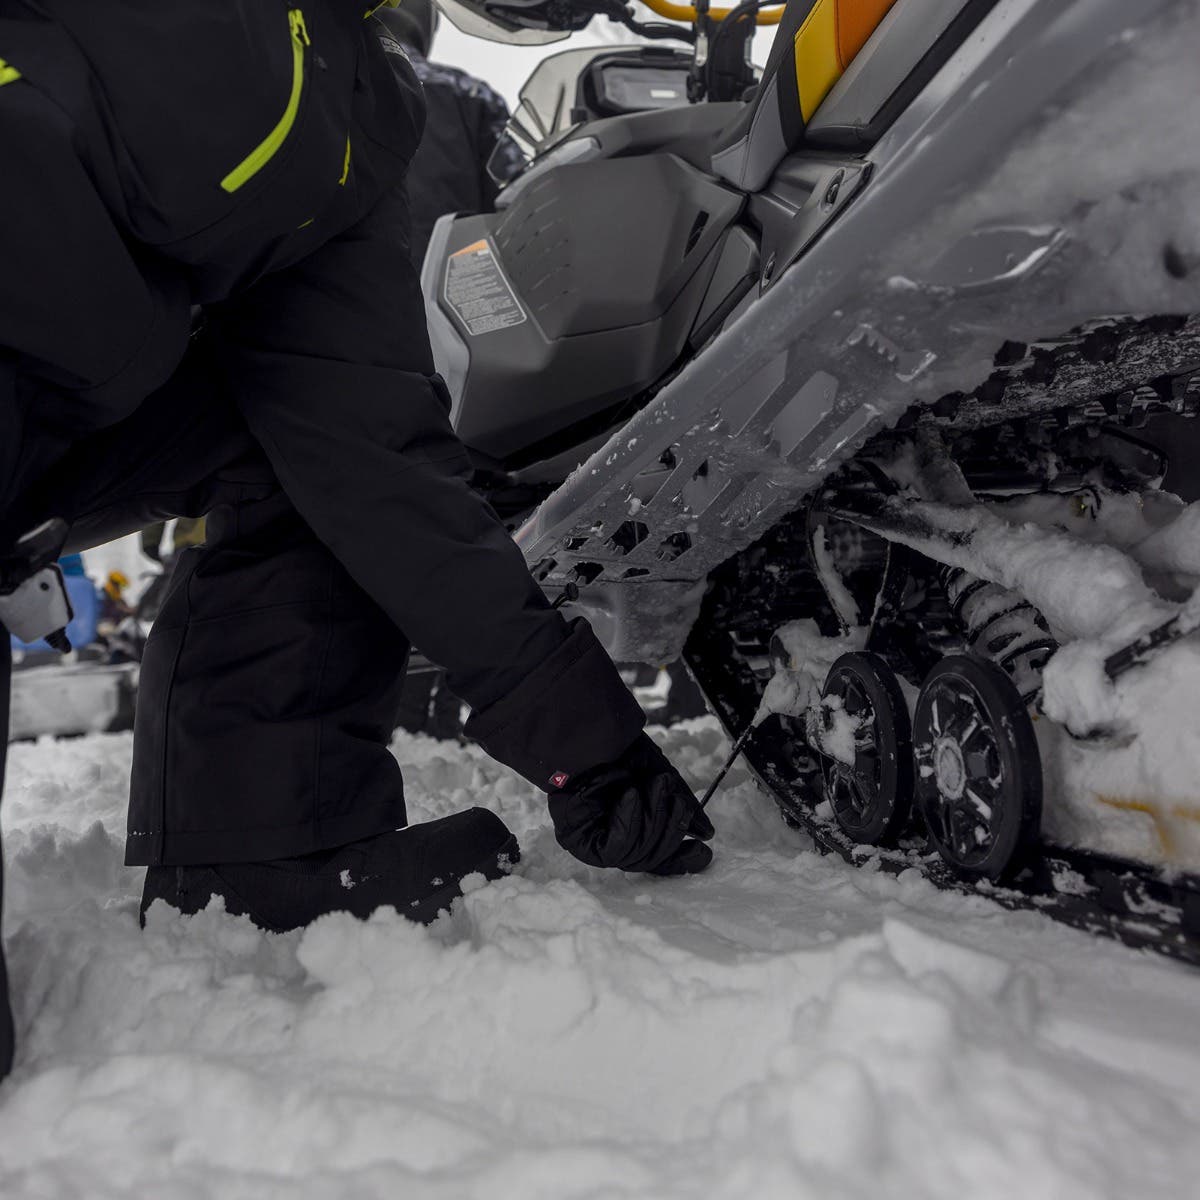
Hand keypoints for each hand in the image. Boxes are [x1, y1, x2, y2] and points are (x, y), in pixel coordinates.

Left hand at [548, 734, 714, 875]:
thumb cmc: (619, 751)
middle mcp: (613, 841)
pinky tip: (631, 796)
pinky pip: (612, 850)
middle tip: (673, 794)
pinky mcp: (579, 843)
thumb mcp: (659, 776)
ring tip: (652, 785)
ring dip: (652, 817)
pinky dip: (628, 821)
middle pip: (651, 858)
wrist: (591, 732)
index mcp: (631, 828)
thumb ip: (682, 807)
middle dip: (670, 827)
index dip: (682, 859)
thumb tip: (705, 833)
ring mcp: (594, 844)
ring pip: (636, 857)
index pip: (659, 857)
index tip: (704, 851)